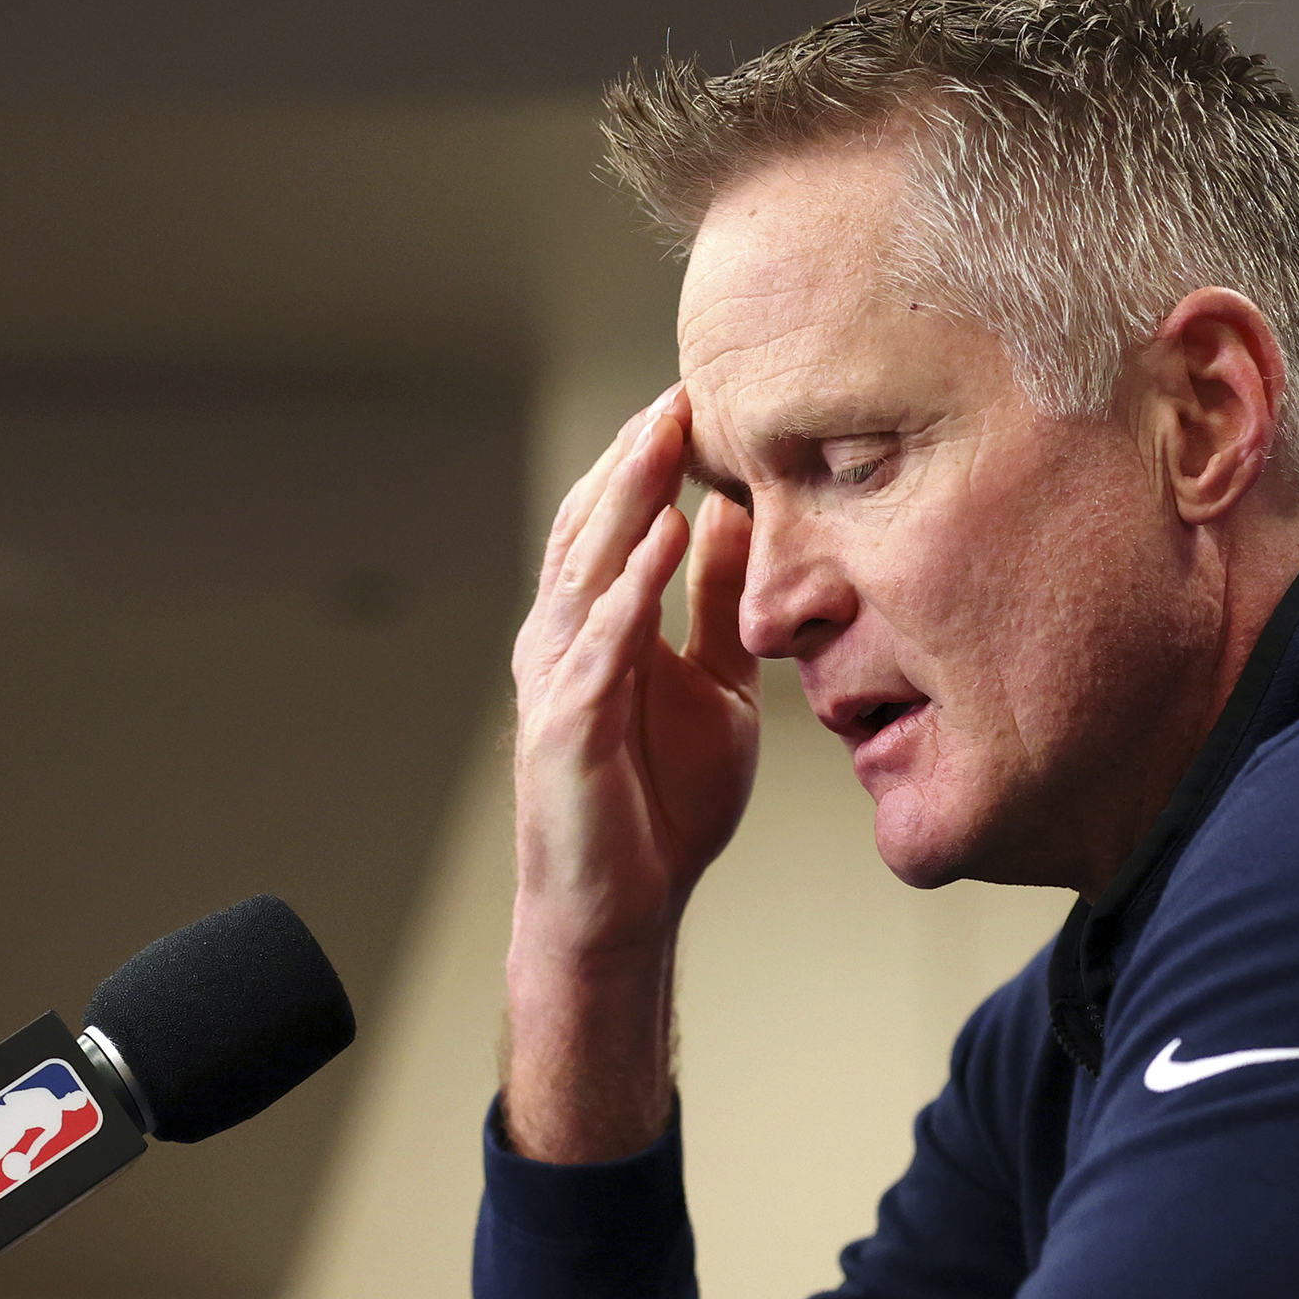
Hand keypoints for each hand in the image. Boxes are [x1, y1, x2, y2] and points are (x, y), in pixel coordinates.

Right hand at [502, 387, 759, 1161]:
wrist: (622, 908)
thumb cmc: (662, 805)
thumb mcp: (714, 686)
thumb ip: (719, 607)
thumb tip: (741, 519)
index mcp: (597, 626)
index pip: (618, 523)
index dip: (651, 460)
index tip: (698, 397)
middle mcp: (563, 640)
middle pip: (595, 527)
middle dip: (636, 457)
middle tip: (680, 390)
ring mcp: (557, 682)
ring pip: (588, 568)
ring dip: (629, 500)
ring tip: (666, 437)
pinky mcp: (565, 729)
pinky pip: (601, 644)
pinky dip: (630, 588)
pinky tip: (665, 541)